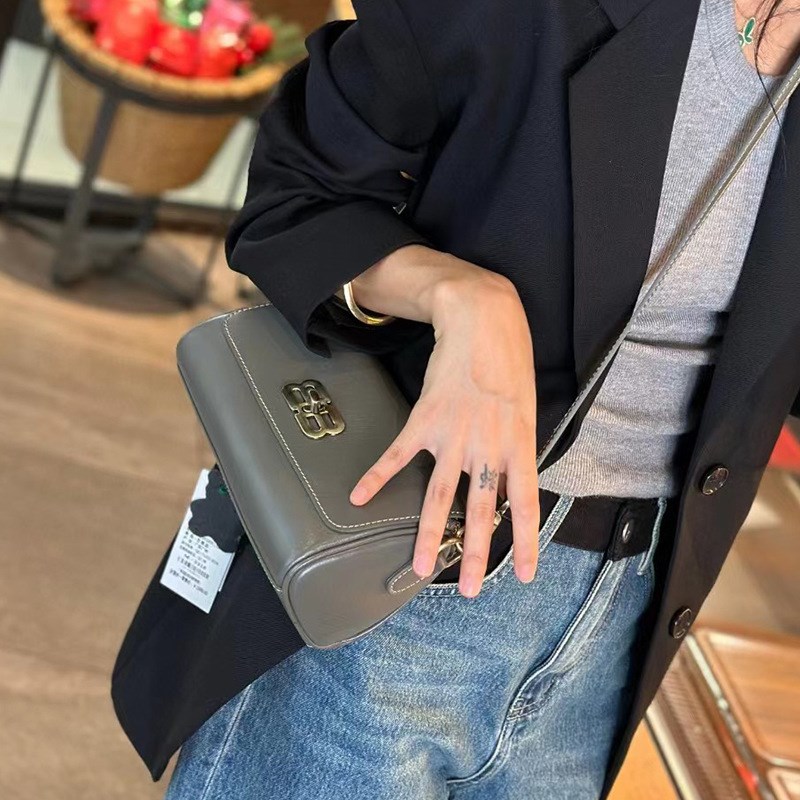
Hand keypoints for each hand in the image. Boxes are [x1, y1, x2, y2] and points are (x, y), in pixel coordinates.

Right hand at [348, 255, 539, 596]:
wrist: (481, 319)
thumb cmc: (508, 362)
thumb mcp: (525, 408)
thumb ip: (515, 449)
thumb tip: (505, 484)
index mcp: (519, 444)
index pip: (527, 503)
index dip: (526, 542)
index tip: (525, 575)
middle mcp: (487, 446)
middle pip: (480, 510)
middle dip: (476, 553)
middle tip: (472, 589)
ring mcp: (453, 435)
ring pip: (439, 494)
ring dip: (430, 533)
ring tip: (421, 565)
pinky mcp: (424, 419)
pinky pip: (397, 454)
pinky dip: (376, 476)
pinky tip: (358, 495)